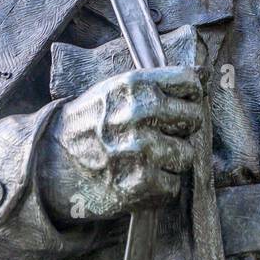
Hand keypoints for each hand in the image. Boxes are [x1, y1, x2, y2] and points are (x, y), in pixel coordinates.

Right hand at [37, 66, 202, 227]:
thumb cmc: (91, 122)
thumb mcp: (117, 90)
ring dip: (170, 160)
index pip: (189, 83)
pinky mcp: (140, 184)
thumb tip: (207, 73)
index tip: (180, 103)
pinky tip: (138, 178)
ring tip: (145, 158)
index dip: (189, 95)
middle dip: (180, 128)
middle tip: (158, 134)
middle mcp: (139, 114)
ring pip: (186, 154)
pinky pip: (173, 185)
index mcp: (134, 85)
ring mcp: (140, 150)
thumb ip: (159, 83)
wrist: (51, 162)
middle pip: (193, 118)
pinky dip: (159, 186)